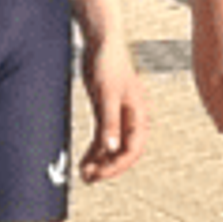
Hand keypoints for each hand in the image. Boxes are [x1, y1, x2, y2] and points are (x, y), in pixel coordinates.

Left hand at [76, 34, 145, 179]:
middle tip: (89, 178)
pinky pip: (103, 137)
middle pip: (124, 151)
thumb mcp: (107, 95)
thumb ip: (110, 123)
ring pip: (112, 146)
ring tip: (84, 175)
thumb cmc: (108, 63)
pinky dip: (95, 150)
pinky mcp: (107, 111)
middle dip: (108, 167)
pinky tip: (84, 160)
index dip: (117, 165)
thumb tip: (111, 149)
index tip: (99, 174)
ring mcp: (119, 115)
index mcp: (138, 114)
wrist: (101, 42)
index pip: (133, 149)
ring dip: (100, 161)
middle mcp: (132, 118)